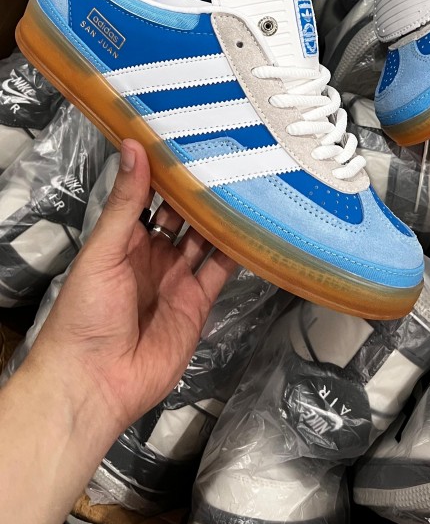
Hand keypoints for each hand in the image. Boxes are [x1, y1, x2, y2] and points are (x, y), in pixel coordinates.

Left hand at [30, 139, 235, 436]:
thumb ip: (126, 203)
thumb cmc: (84, 316)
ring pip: (204, 240)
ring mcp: (175, 280)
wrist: (94, 382)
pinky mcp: (196, 304)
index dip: (167, 172)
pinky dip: (236, 253)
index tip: (189, 142)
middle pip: (182, 217)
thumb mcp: (103, 250)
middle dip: (200, 192)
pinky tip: (252, 230)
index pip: (150, 196)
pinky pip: (220, 272)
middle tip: (228, 159)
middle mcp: (151, 256)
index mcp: (123, 239)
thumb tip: (133, 149)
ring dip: (222, 218)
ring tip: (246, 186)